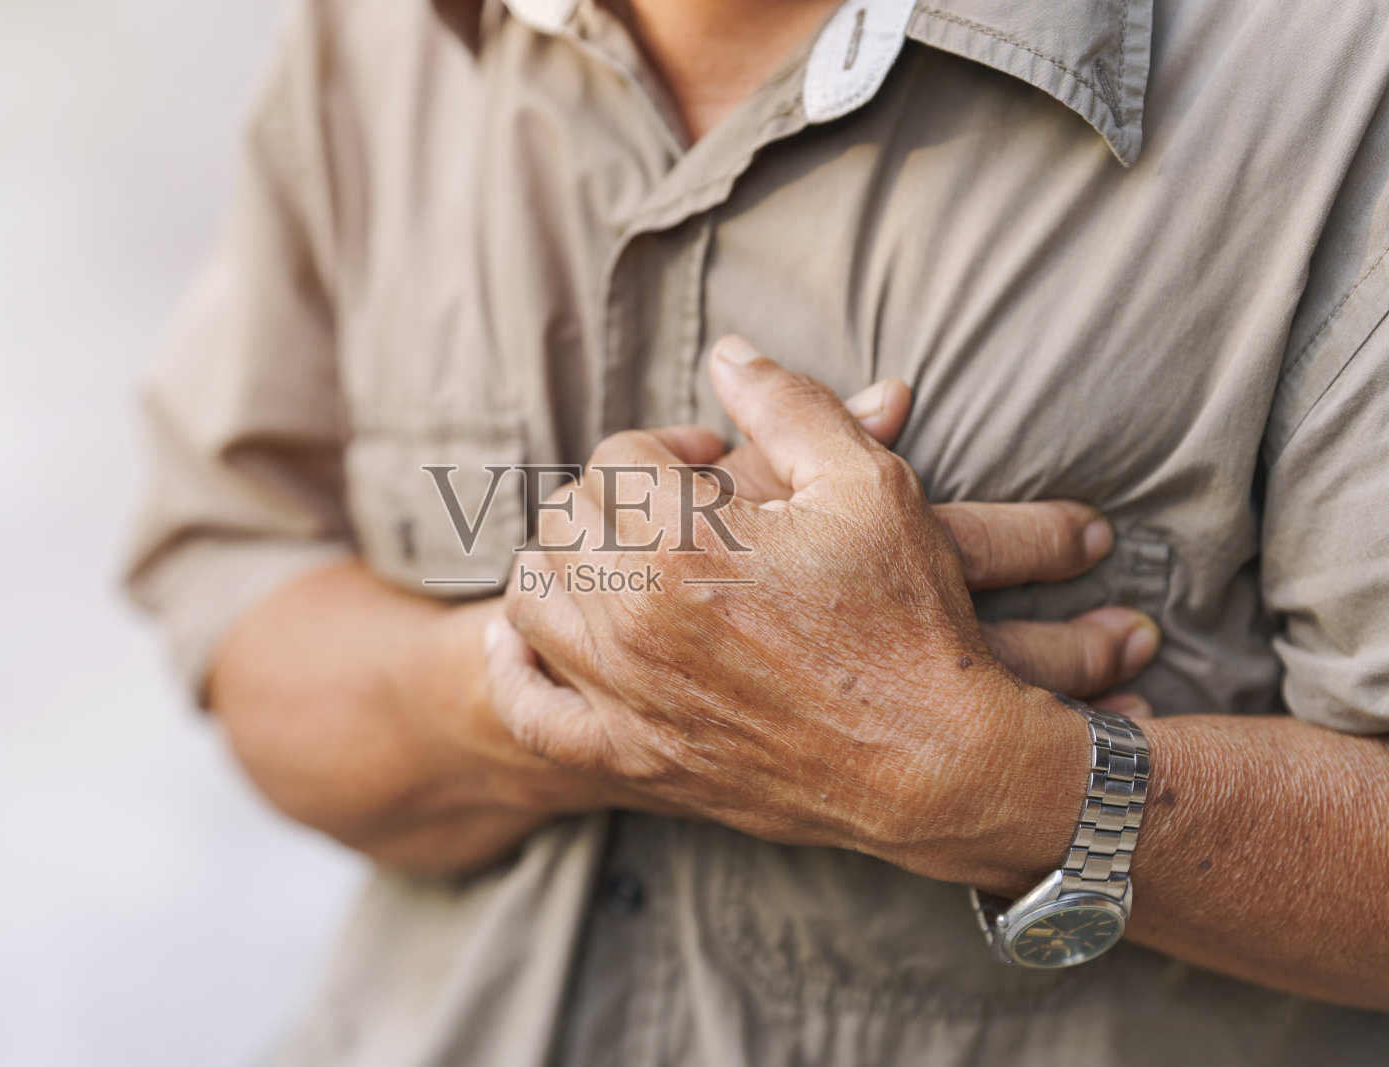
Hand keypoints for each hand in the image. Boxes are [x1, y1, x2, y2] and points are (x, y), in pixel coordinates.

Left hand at [490, 336, 1105, 883]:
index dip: (670, 448)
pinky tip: (531, 640)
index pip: (618, 455)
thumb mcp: (870, 485)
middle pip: (566, 516)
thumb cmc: (910, 619)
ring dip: (568, 565)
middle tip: (683, 514)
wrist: (938, 765)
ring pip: (532, 595)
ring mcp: (625, 693)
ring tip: (627, 564)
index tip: (717, 468)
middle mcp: (634, 615)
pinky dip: (516, 670)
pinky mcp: (629, 757)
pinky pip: (530, 710)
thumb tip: (727, 353)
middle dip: (619, 498)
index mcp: (685, 538)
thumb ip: (787, 405)